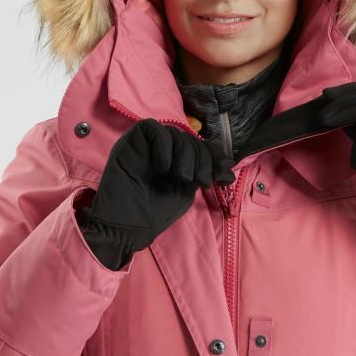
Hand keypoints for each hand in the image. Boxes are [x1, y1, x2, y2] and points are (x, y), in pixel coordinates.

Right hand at [76, 119, 234, 269]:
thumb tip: (228, 167)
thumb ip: (202, 174)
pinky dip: (164, 145)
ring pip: (174, 132)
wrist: (127, 226)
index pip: (199, 145)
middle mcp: (162, 150)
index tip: (223, 174)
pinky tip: (164, 168)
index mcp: (175, 161)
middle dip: (202, 158)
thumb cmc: (154, 213)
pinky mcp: (131, 141)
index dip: (214, 155)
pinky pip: (152, 128)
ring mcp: (146, 145)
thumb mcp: (186, 191)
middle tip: (200, 181)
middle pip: (189, 138)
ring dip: (185, 154)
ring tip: (182, 178)